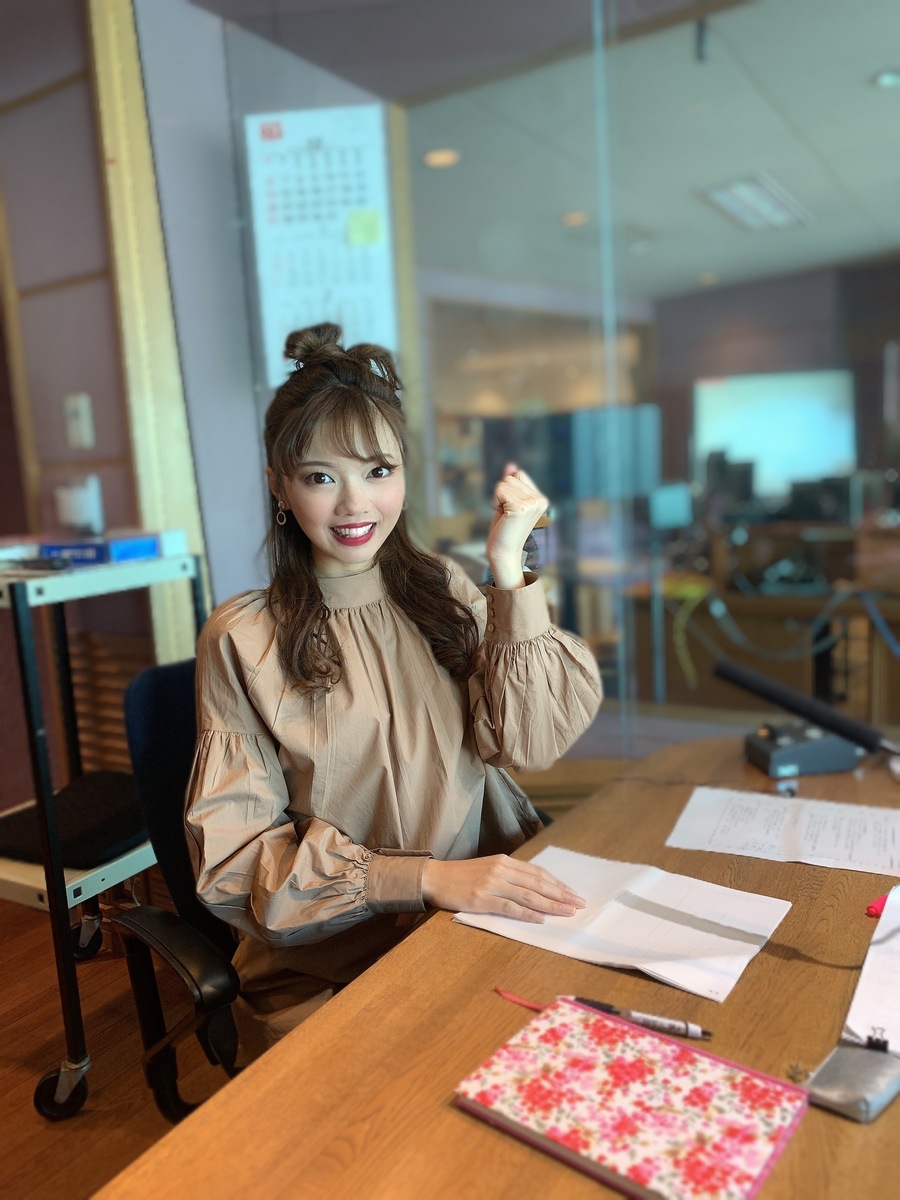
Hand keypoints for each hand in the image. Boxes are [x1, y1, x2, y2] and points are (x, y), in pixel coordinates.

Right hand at [421, 854, 584, 922]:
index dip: (558, 884)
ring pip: (529, 895)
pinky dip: (528, 914)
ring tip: (568, 912)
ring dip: (552, 905)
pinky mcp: (482, 899)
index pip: (538, 873)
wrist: (435, 877)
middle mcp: (501, 870)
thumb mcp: (488, 868)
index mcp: (504, 861)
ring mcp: (492, 884)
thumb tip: (532, 887)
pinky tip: (541, 919)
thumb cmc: (461, 875)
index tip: (573, 893)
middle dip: (562, 894)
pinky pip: (510, 908)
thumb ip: (508, 874)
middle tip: (579, 904)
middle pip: (538, 884)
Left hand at [486, 463, 546, 588]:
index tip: (510, 510)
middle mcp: (540, 500)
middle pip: (511, 477)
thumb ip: (510, 484)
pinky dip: (495, 502)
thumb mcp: (507, 502)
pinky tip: (502, 516)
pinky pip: (499, 490)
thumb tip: (511, 465)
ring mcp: (532, 503)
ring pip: (504, 483)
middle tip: (506, 515)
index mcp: (540, 499)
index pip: (518, 475)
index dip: (507, 490)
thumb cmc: (503, 529)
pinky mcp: (521, 507)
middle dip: (501, 494)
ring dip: (498, 499)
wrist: (502, 553)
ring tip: (505, 517)